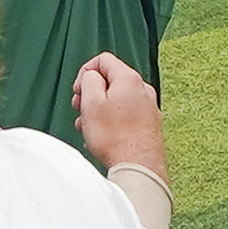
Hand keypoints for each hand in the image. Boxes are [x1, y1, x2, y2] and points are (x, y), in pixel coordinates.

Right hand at [72, 52, 167, 176]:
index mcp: (129, 79)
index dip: (84, 72)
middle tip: (80, 109)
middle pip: (111, 80)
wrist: (139, 168)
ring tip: (88, 127)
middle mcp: (143, 90)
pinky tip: (102, 137)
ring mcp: (149, 108)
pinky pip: (125, 115)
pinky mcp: (150, 125)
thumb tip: (91, 76)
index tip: (77, 90)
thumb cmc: (115, 138)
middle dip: (91, 93)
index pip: (103, 60)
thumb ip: (89, 80)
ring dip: (99, 110)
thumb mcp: (91, 102)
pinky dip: (111, 121)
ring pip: (117, 100)